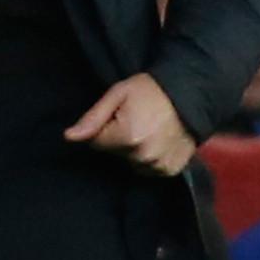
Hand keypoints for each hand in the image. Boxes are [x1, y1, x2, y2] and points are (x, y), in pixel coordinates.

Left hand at [65, 74, 195, 174]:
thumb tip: (68, 137)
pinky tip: (160, 140)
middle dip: (120, 139)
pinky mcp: (171, 170)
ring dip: (136, 150)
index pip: (97, 142)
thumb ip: (92, 118)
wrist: (191, 93)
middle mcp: (143, 157)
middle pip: (115, 154)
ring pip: (132, 163)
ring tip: (150, 129)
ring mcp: (159, 166)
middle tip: (137, 119)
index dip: (105, 127)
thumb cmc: (151, 89)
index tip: (120, 114)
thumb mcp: (117, 94)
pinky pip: (150, 169)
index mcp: (126, 137)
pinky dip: (152, 158)